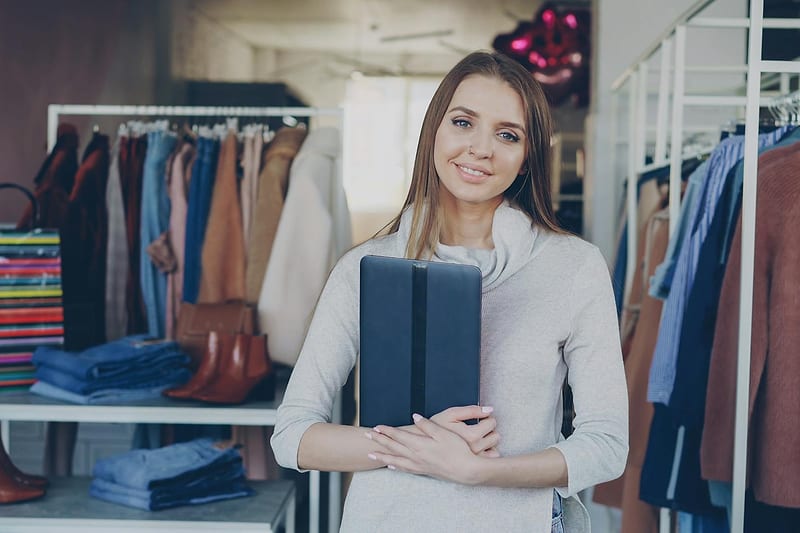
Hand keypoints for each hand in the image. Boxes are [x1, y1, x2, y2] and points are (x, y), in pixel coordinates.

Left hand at [366, 413, 486, 484]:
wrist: (467, 470)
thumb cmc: (458, 450)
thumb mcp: (444, 433)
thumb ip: (427, 425)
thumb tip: (415, 416)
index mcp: (420, 444)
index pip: (399, 436)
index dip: (387, 431)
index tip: (376, 427)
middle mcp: (417, 456)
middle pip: (394, 447)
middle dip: (379, 441)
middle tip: (366, 437)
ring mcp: (420, 465)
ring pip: (396, 460)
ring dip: (383, 456)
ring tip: (371, 455)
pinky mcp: (425, 471)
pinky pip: (406, 469)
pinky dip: (396, 466)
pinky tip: (391, 466)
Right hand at [429, 406, 499, 457]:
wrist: (423, 446)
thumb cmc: (435, 429)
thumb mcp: (451, 414)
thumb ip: (471, 410)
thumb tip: (489, 409)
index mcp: (471, 435)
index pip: (491, 422)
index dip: (486, 418)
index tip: (480, 418)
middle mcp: (475, 449)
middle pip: (495, 436)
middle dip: (489, 429)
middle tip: (478, 427)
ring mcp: (475, 459)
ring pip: (494, 447)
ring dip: (489, 440)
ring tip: (476, 437)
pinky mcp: (472, 466)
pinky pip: (490, 458)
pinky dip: (487, 452)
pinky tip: (476, 447)